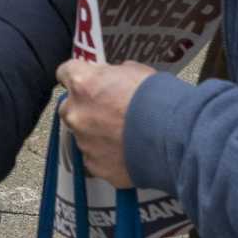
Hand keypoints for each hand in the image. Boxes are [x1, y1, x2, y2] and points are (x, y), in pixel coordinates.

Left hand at [56, 61, 157, 188]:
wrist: (173, 137)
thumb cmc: (157, 100)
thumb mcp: (135, 71)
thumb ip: (114, 75)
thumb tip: (112, 79)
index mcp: (83, 83)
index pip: (64, 72)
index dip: (77, 76)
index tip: (84, 80)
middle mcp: (76, 113)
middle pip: (68, 107)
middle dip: (84, 108)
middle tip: (106, 110)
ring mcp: (84, 142)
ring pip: (83, 135)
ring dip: (96, 133)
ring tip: (124, 135)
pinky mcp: (95, 166)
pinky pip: (95, 158)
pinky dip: (107, 156)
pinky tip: (127, 152)